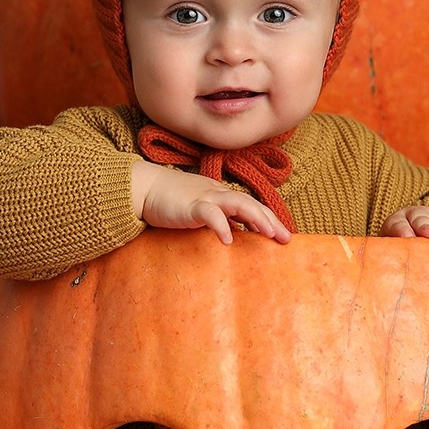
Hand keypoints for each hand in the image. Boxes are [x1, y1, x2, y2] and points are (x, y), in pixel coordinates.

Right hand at [132, 160, 290, 245]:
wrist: (143, 188)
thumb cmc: (169, 201)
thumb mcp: (199, 210)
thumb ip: (217, 218)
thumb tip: (235, 235)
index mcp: (220, 195)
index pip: (251, 205)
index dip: (268, 218)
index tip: (283, 235)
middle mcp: (217, 193)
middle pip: (251, 203)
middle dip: (271, 220)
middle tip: (285, 238)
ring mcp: (204, 197)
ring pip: (238, 203)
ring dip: (256, 218)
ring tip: (268, 234)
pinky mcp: (190, 206)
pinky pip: (209, 214)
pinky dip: (221, 225)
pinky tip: (228, 240)